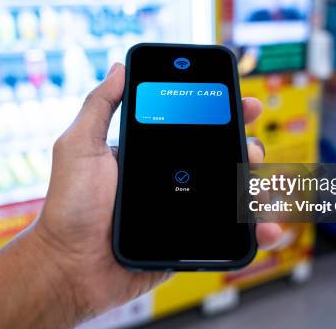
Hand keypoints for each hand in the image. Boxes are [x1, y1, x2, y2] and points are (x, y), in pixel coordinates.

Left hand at [31, 63, 285, 322]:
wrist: (70, 268)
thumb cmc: (69, 206)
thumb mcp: (79, 146)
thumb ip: (99, 106)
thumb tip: (120, 67)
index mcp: (150, 152)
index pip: (193, 125)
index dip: (221, 111)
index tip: (242, 102)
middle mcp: (170, 177)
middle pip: (220, 155)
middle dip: (246, 147)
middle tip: (251, 151)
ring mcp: (183, 209)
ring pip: (231, 192)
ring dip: (256, 186)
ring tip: (260, 188)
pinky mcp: (189, 240)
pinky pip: (227, 232)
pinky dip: (253, 230)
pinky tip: (266, 228)